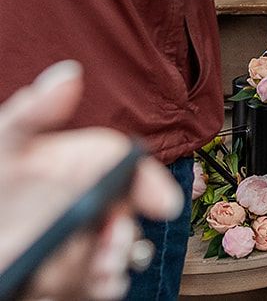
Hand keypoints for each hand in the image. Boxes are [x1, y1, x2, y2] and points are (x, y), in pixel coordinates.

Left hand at [0, 61, 182, 300]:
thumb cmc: (2, 185)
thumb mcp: (7, 146)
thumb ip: (33, 113)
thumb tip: (69, 74)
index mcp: (83, 171)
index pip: (130, 174)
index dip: (149, 186)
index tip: (162, 203)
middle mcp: (88, 208)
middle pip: (125, 220)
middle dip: (124, 236)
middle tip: (111, 243)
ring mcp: (81, 246)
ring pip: (110, 257)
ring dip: (106, 264)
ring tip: (85, 268)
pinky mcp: (72, 281)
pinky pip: (96, 287)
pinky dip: (99, 286)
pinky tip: (93, 283)